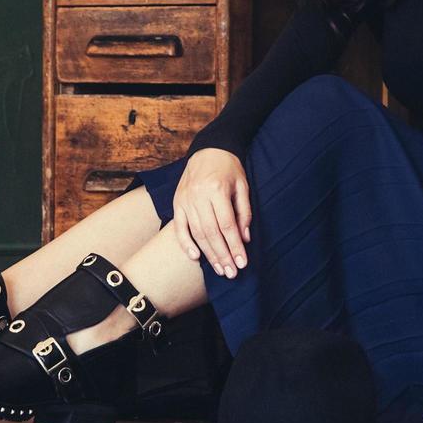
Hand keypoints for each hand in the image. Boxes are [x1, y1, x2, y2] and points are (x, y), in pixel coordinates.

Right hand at [173, 148, 251, 278]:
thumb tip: (245, 238)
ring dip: (208, 254)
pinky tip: (195, 257)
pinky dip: (185, 243)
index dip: (235, 246)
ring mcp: (185, 199)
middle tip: (231, 273)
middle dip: (223, 255)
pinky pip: (179, 227)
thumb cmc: (229, 168)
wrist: (209, 149)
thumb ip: (244, 213)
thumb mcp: (242, 186)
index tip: (242, 263)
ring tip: (219, 269)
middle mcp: (198, 195)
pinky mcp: (177, 202)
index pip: (227, 225)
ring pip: (196, 233)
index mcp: (217, 189)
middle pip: (211, 232)